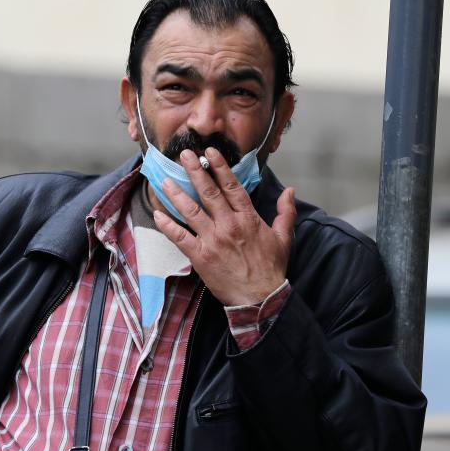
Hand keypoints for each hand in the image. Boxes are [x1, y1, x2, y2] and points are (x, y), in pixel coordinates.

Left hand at [153, 147, 295, 305]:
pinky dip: (168, 225)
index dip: (220, 167)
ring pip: (191, 211)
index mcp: (248, 218)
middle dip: (195, 171)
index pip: (232, 186)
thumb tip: (290, 191)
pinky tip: (158, 214)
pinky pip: (180, 237)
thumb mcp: (283, 237)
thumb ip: (285, 212)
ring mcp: (213, 240)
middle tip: (185, 154)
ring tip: (166, 179)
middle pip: (209, 192)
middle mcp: (229, 225)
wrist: (260, 298)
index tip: (210, 152)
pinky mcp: (200, 256)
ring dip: (177, 193)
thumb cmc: (271, 268)